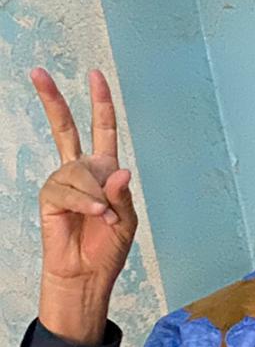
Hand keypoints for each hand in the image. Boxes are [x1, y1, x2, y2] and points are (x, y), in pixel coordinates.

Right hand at [32, 67, 137, 343]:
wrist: (88, 273)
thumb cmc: (107, 248)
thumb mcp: (126, 220)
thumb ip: (122, 194)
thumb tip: (120, 170)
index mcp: (104, 172)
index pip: (102, 131)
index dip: (101, 104)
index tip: (95, 76)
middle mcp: (81, 171)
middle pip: (66, 129)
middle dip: (53, 101)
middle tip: (37, 73)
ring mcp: (63, 182)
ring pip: (78, 172)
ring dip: (95, 196)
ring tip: (103, 218)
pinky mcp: (50, 197)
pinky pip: (67, 190)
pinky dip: (84, 203)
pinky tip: (95, 216)